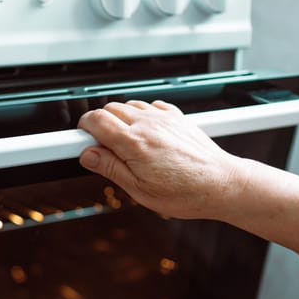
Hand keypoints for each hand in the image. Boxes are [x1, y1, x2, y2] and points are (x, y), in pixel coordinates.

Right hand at [77, 100, 247, 219]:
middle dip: (99, 125)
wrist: (221, 184)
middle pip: (109, 109)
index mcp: (134, 143)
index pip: (95, 121)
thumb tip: (88, 156)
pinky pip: (150, 105)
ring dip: (120, 119)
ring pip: (128, 105)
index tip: (77, 139)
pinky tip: (145, 133)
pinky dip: (141, 115)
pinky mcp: (177, 117)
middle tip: (101, 147)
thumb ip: (110, 168)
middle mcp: (148, 124)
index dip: (81, 129)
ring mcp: (163, 118)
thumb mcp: (139, 190)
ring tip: (124, 143)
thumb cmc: (186, 192)